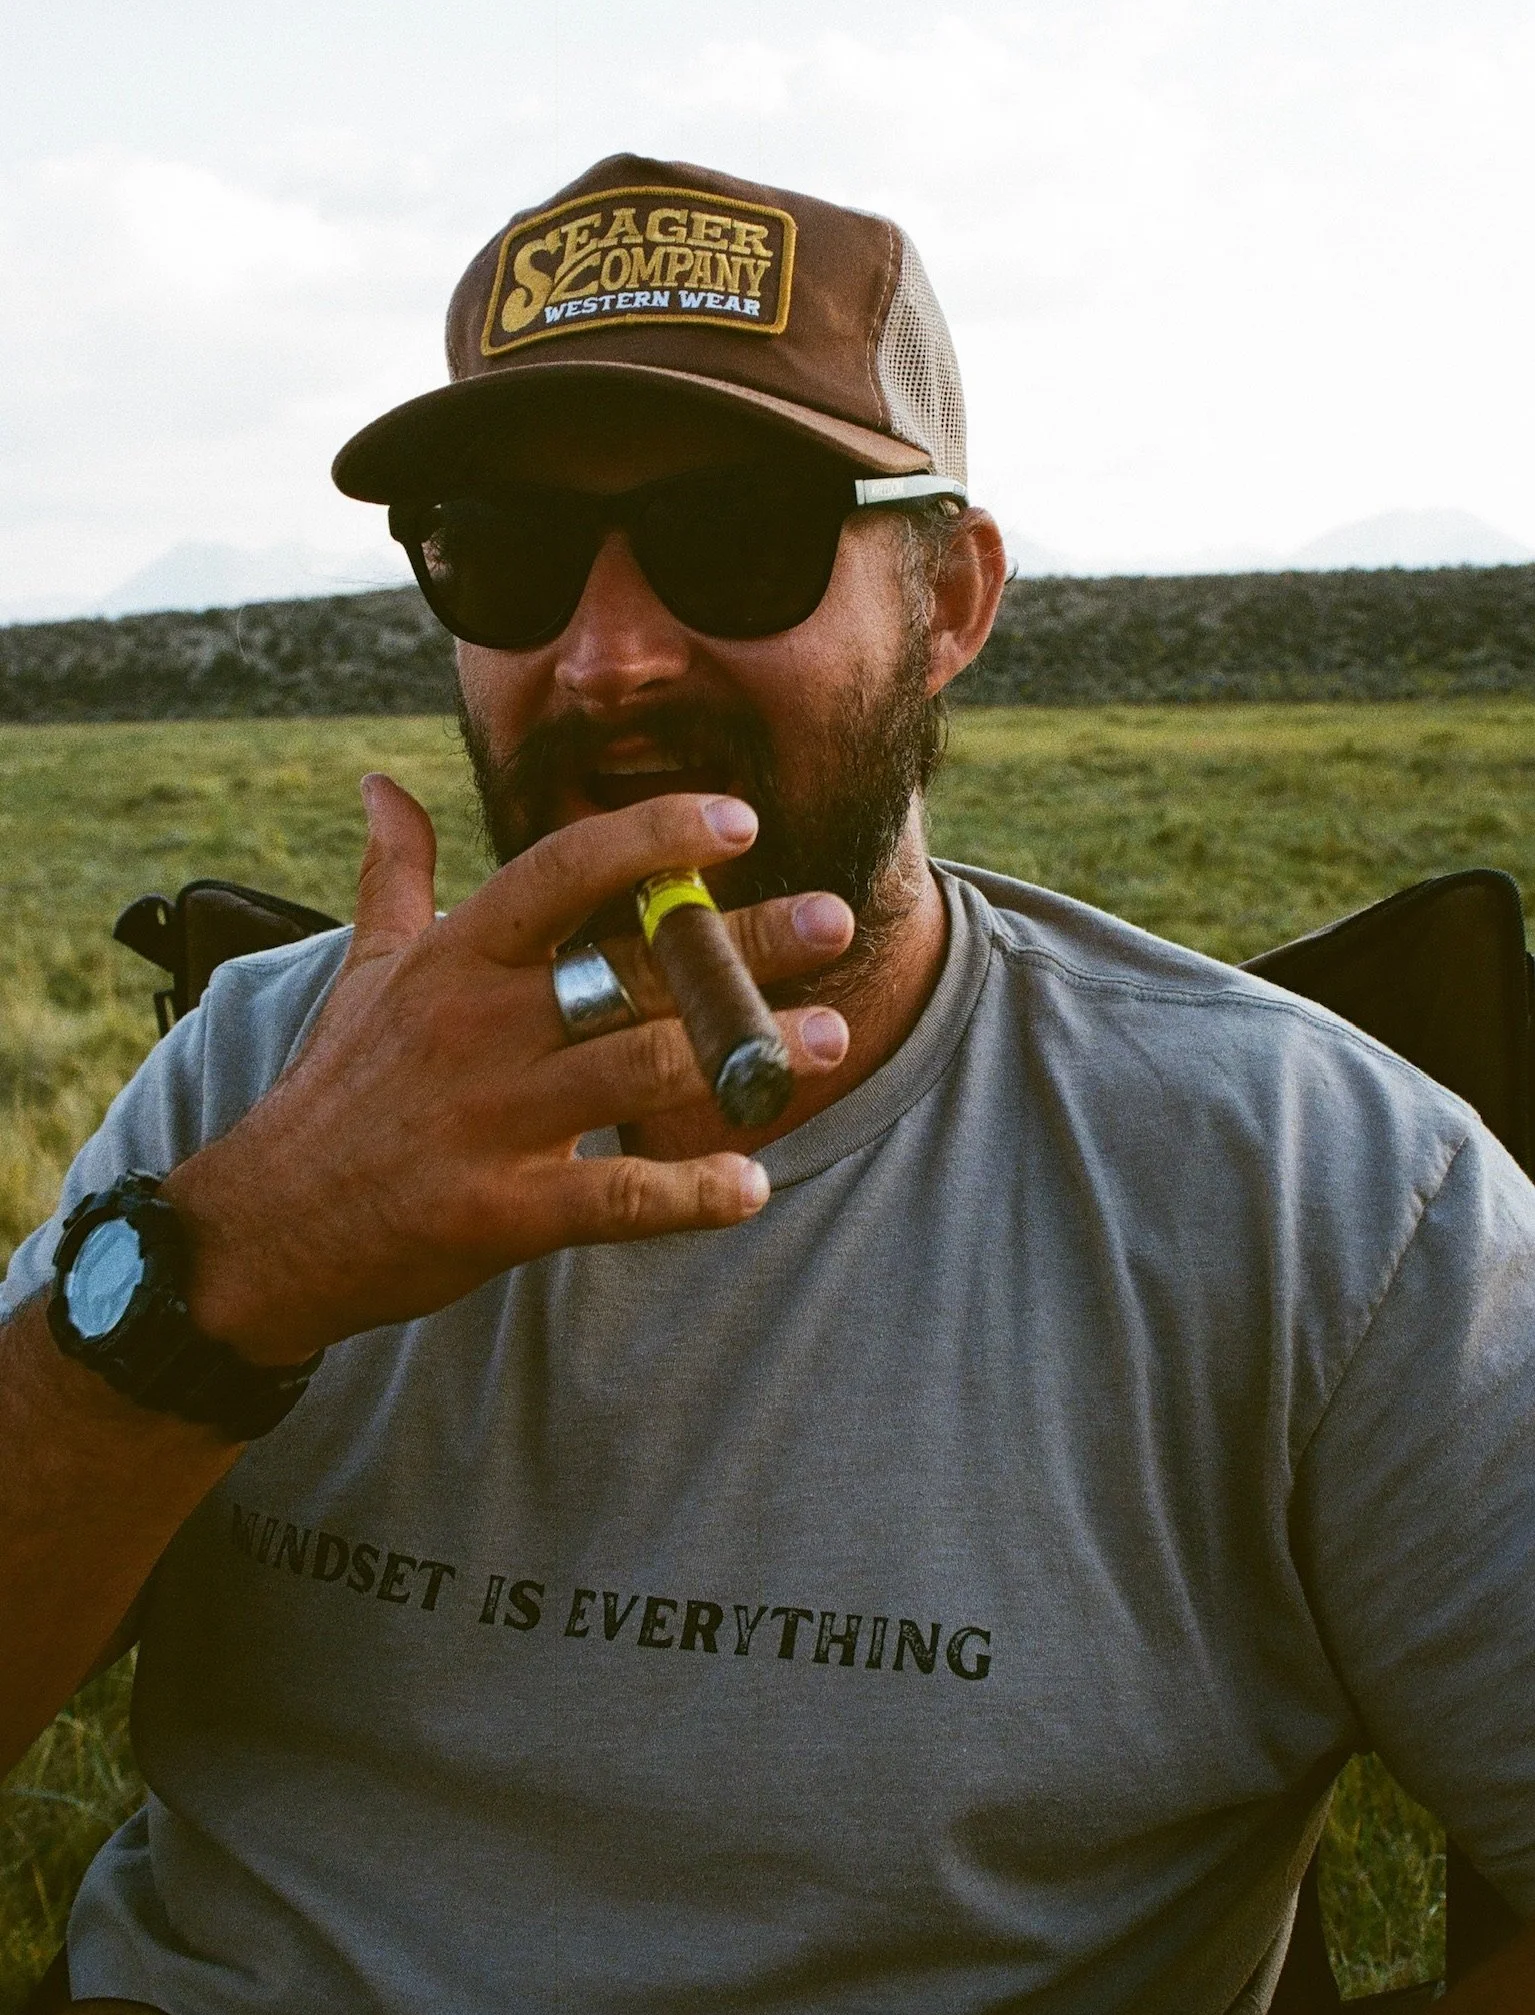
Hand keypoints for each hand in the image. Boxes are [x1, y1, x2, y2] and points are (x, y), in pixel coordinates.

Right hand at [168, 775, 852, 1365]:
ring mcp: (492, 1120)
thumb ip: (396, 874)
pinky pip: (612, 1199)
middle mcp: (480, 1026)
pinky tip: (751, 1185)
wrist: (264, 1229)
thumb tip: (383, 784)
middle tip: (835, 920)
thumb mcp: (365, 970)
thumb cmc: (337, 1088)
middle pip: (630, 968)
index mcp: (457, 958)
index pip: (560, 871)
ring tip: (826, 1037)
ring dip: (743, 1056)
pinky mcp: (500, 1212)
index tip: (738, 818)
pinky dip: (686, 1196)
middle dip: (738, 944)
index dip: (650, 838)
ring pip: (640, 1072)